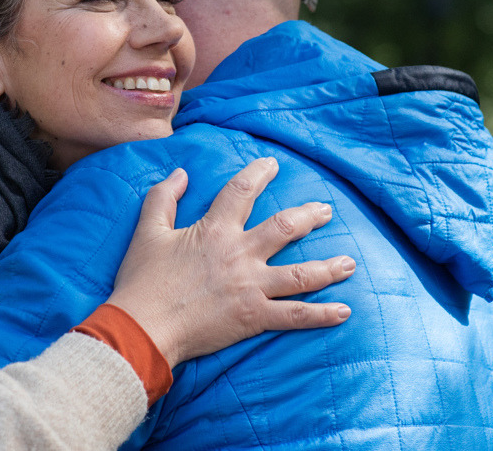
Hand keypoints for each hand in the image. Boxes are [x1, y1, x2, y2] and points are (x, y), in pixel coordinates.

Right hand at [105, 157, 353, 366]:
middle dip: (309, 217)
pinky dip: (321, 315)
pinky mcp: (253, 317)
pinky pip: (295, 315)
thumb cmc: (143, 281)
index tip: (272, 164)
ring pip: (300, 274)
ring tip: (349, 263)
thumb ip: (162, 198)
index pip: (242, 191)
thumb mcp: (147, 231)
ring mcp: (250, 287)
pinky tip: (343, 311)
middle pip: (285, 228)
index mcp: (214, 230)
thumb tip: (180, 173)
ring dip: (328, 267)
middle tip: (325, 211)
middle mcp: (239, 254)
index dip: (258, 173)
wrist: (143, 327)